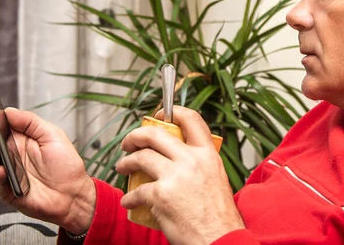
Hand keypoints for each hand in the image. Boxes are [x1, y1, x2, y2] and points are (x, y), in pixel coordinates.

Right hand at [0, 108, 94, 234]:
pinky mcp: (9, 191)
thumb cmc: (66, 166)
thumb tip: (9, 111)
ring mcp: (10, 173)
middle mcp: (14, 155)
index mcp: (23, 139)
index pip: (2, 127)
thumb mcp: (53, 136)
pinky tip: (2, 170)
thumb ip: (31, 122)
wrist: (74, 195)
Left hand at [116, 106, 244, 244]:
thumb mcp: (216, 177)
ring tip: (122, 167)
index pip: (190, 119)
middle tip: (129, 142)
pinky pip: (137, 191)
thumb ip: (199, 162)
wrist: (220, 239)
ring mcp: (175, 176)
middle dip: (136, 135)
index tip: (159, 115)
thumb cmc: (218, 215)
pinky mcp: (161, 195)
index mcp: (208, 154)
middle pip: (156, 134)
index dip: (171, 112)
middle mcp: (192, 160)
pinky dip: (129, 197)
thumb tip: (179, 153)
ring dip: (126, 162)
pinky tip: (129, 202)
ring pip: (141, 157)